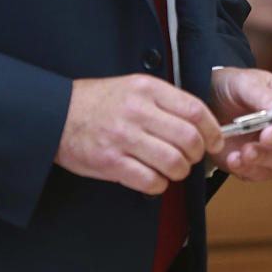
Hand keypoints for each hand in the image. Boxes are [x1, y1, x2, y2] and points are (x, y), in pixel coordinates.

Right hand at [56, 74, 223, 193]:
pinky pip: (150, 181)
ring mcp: (123, 138)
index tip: (215, 140)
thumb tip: (200, 122)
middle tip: (192, 157)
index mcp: (147, 89)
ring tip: (174, 169)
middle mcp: (137, 112)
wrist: (56, 115)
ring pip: (173, 162)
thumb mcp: (134, 87)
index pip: (195, 110)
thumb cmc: (98, 102)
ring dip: (180, 171)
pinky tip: (154, 179)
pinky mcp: (110, 163)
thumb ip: (165, 100)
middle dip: (197, 154)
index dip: (212, 129)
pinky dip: (159, 185)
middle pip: (188, 139)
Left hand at [207, 67, 271, 179]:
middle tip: (267, 136)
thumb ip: (264, 97)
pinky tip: (234, 159)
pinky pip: (260, 174)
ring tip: (245, 151)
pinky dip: (247, 169)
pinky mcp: (256, 164)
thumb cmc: (230, 87)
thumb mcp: (244, 83)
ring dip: (264, 158)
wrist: (206, 104)